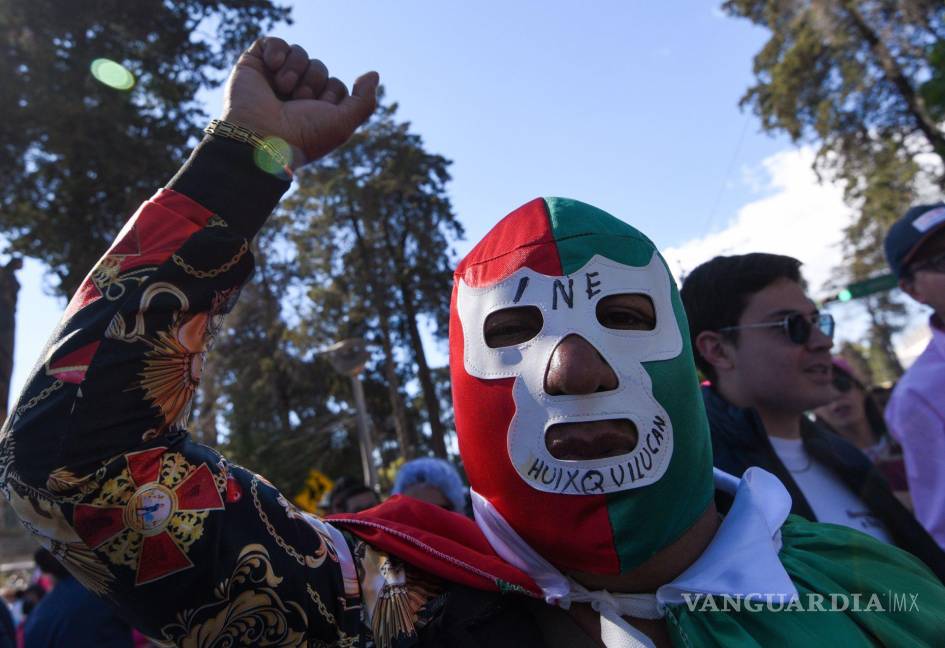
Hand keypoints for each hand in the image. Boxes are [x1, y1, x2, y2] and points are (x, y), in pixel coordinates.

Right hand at [220, 37, 378, 167]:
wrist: (261, 135)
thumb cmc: (303, 135)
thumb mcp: (343, 124)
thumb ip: (364, 101)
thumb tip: (374, 74)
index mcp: (313, 111)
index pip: (335, 85)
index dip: (332, 93)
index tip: (318, 109)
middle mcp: (294, 94)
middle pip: (319, 67)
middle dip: (314, 81)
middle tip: (298, 100)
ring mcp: (273, 79)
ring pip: (299, 53)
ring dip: (296, 69)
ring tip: (283, 88)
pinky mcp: (254, 66)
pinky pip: (274, 42)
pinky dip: (278, 51)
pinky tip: (272, 66)